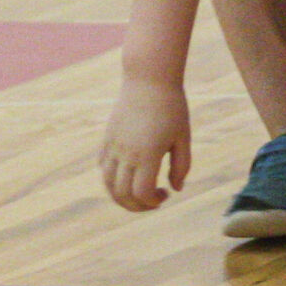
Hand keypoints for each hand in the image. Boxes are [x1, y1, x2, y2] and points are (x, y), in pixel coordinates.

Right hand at [99, 76, 191, 211]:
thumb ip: (182, 166)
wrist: (148, 78)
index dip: (152, 202)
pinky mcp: (107, 137)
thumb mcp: (183, 138)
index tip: (165, 194)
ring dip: (120, 196)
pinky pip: (102, 166)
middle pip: (121, 194)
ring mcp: (113, 145)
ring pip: (107, 183)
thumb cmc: (171, 106)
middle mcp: (126, 152)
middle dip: (137, 206)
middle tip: (153, 201)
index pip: (142, 193)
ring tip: (137, 193)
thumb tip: (175, 189)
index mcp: (147, 154)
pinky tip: (128, 173)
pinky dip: (111, 178)